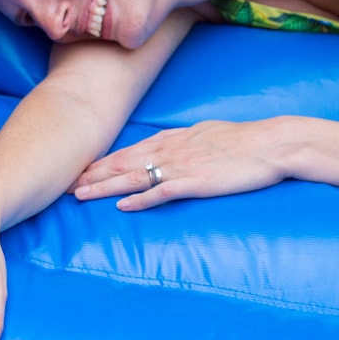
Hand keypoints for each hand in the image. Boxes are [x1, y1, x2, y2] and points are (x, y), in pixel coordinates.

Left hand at [73, 118, 291, 208]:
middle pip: (123, 163)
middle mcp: (171, 150)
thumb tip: (169, 146)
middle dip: (93, 174)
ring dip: (105, 187)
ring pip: (134, 177)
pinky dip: (140, 200)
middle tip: (66, 184)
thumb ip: (184, 141)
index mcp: (174, 139)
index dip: (102, 161)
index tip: (80, 169)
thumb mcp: (206, 133)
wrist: (272, 144)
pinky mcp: (196, 183)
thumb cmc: (245, 141)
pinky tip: (122, 206)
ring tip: (81, 195)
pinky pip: (162, 192)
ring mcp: (182, 166)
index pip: (129, 151)